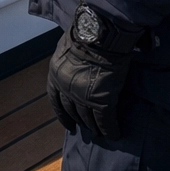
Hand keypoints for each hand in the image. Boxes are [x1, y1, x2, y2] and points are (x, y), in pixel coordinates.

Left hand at [46, 3, 137, 139]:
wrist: (98, 36)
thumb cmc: (84, 35)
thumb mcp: (66, 48)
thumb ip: (68, 62)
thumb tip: (75, 65)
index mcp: (55, 75)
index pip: (55, 100)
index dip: (62, 114)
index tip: (67, 124)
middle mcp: (66, 89)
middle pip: (72, 111)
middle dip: (79, 121)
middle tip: (88, 129)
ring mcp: (83, 97)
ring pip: (88, 118)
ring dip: (94, 127)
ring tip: (99, 133)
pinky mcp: (102, 101)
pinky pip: (106, 121)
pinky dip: (110, 129)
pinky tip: (114, 134)